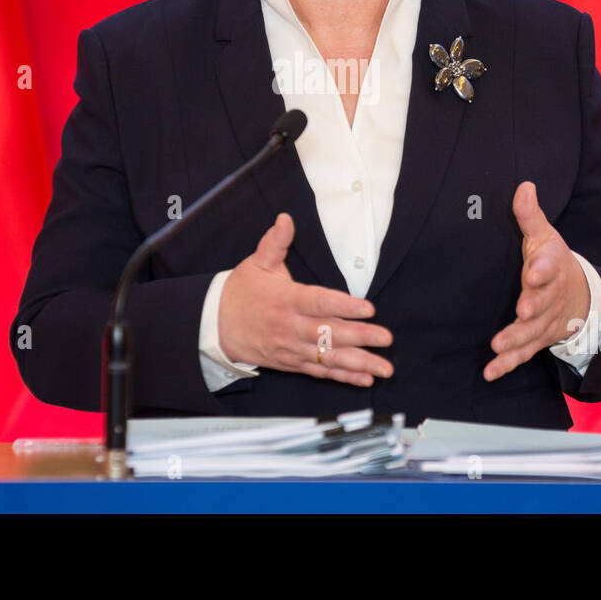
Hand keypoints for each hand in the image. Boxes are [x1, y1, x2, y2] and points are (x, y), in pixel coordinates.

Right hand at [219, 212, 393, 385]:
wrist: (214, 325)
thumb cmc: (240, 292)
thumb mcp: (257, 263)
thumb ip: (275, 242)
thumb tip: (285, 219)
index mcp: (287, 299)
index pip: (319, 303)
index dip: (345, 307)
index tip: (368, 309)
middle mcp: (291, 327)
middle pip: (329, 333)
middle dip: (360, 338)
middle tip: (385, 338)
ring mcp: (292, 348)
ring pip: (328, 358)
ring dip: (358, 364)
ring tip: (382, 369)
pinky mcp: (291, 363)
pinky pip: (319, 372)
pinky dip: (342, 377)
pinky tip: (363, 380)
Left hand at [484, 181, 589, 380]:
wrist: (580, 296)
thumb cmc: (552, 261)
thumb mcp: (544, 236)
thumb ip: (530, 215)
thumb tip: (524, 186)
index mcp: (551, 268)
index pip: (547, 268)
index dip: (540, 271)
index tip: (531, 274)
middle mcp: (549, 298)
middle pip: (542, 303)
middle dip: (532, 307)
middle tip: (521, 311)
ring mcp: (544, 322)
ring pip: (531, 332)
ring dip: (516, 339)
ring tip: (498, 345)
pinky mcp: (535, 340)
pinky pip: (522, 354)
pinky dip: (507, 364)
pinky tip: (490, 372)